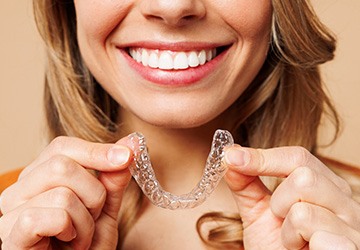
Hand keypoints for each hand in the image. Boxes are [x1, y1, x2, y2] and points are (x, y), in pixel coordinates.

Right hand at [0, 136, 132, 248]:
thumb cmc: (87, 245)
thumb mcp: (106, 207)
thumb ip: (113, 177)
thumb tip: (131, 142)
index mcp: (39, 177)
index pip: (62, 147)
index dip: (97, 151)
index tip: (126, 157)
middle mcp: (19, 190)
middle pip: (62, 165)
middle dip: (93, 194)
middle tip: (92, 216)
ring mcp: (11, 214)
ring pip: (63, 194)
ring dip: (86, 221)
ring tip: (80, 236)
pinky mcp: (13, 238)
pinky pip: (54, 217)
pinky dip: (73, 231)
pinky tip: (68, 243)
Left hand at [224, 145, 359, 248]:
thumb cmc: (277, 247)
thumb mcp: (257, 212)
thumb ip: (245, 184)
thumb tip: (230, 155)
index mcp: (324, 185)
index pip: (298, 157)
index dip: (262, 157)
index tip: (231, 158)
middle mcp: (344, 200)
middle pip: (304, 177)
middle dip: (279, 202)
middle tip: (280, 221)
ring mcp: (352, 225)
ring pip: (304, 210)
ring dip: (287, 230)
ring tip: (294, 242)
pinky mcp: (350, 247)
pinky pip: (317, 235)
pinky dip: (299, 245)